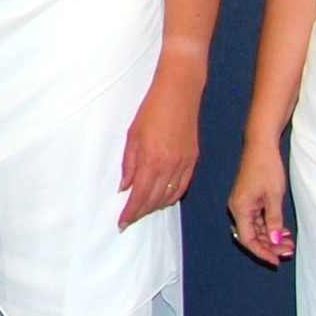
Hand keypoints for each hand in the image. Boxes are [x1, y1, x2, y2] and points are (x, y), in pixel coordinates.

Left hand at [115, 62, 202, 227]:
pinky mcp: (193, 160)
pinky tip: (163, 200)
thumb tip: (125, 187)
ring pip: (169, 196)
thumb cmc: (152, 109)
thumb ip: (129, 164)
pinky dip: (172, 197)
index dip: (130, 212)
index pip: (139, 196)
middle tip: (130, 220)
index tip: (122, 223)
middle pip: (154, 200)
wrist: (179, 92)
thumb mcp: (132, 135)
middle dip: (140, 213)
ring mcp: (183, 164)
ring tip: (143, 211)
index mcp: (150, 159)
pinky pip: (182, 187)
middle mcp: (168, 166)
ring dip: (155, 207)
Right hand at [226, 139, 292, 265]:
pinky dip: (269, 226)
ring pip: (255, 229)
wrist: (261, 146)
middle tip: (288, 251)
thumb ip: (274, 220)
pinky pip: (257, 219)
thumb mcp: (274, 196)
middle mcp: (238, 208)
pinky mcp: (249, 199)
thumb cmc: (266, 167)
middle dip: (269, 246)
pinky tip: (283, 230)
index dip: (262, 252)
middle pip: (251, 236)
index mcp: (240, 208)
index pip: (248, 239)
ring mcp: (243, 204)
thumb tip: (274, 240)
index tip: (276, 260)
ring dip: (270, 237)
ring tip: (288, 242)